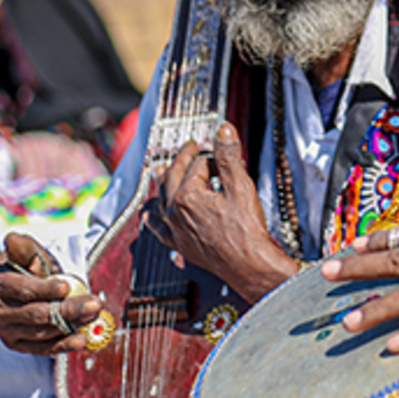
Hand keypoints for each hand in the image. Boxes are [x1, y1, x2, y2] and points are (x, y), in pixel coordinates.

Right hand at [0, 233, 101, 355]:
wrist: (23, 285)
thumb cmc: (27, 265)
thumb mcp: (25, 251)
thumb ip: (24, 248)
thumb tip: (14, 239)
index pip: (23, 289)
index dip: (44, 289)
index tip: (65, 287)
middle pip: (36, 313)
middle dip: (68, 309)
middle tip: (94, 303)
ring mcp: (6, 330)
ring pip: (42, 332)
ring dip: (71, 325)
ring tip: (93, 315)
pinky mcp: (18, 344)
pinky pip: (42, 349)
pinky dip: (63, 346)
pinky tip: (81, 340)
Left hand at [161, 124, 298, 304]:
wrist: (249, 266)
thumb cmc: (246, 231)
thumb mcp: (240, 187)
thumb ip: (229, 157)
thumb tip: (223, 131)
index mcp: (187, 196)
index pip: (197, 167)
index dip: (211, 158)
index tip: (222, 155)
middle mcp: (175, 213)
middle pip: (174, 178)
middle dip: (182, 160)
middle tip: (190, 148)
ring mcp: (176, 231)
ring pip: (162, 201)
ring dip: (163, 183)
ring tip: (160, 172)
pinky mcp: (182, 246)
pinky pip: (160, 230)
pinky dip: (154, 220)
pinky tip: (149, 216)